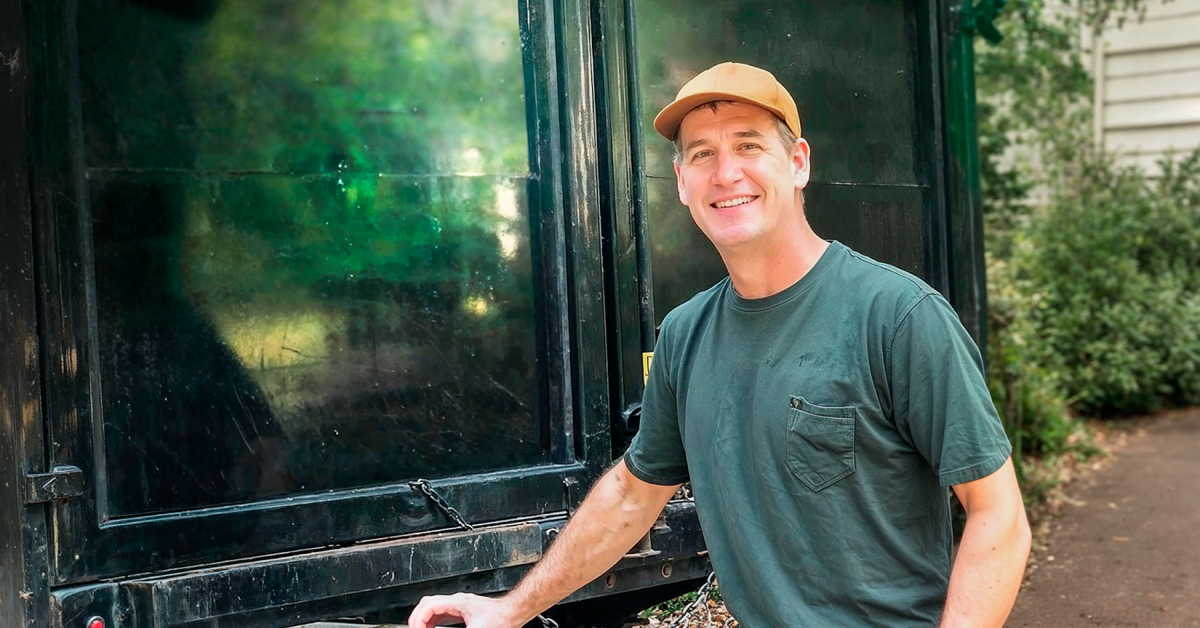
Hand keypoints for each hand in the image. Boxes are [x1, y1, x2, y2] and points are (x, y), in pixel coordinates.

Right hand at [407, 592, 527, 627]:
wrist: (513, 613)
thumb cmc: (500, 618)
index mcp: (457, 602)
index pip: (428, 606)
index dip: (418, 619)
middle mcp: (457, 601)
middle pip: (428, 603)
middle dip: (418, 617)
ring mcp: (460, 604)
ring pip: (434, 607)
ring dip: (425, 619)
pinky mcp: (464, 610)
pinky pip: (442, 613)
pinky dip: (434, 621)